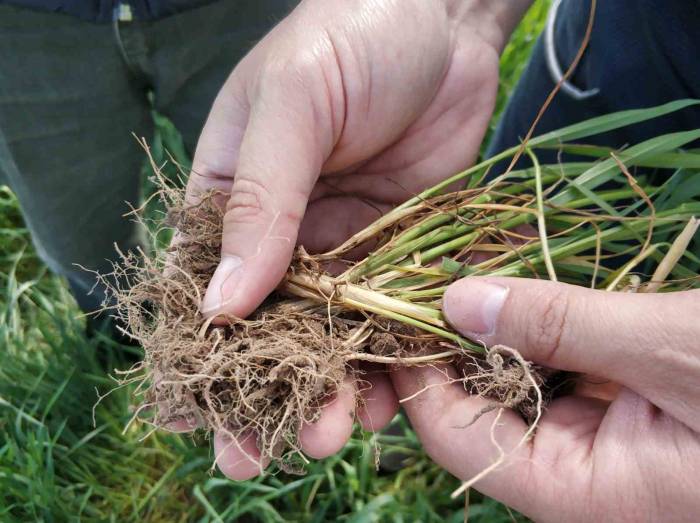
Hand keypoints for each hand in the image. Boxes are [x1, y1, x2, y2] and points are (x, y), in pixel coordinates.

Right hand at [183, 0, 529, 478]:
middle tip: (254, 457)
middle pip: (263, 327)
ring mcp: (342, 247)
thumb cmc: (352, 36)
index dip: (197, 354)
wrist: (444, 20)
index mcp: (230, 194)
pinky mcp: (397, 253)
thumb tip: (218, 303)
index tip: (194, 418)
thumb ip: (258, 200)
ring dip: (325, 389)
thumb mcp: (291, 104)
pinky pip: (386, 318)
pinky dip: (385, 360)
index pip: (199, 284)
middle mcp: (283, 230)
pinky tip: (385, 400)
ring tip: (329, 436)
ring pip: (326, 335)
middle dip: (261, 392)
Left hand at [392, 277, 699, 520]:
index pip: (452, 434)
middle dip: (452, 338)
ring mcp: (597, 440)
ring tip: (475, 265)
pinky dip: (539, 325)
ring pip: (513, 380)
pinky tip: (528, 284)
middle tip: (434, 269)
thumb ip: (561, 327)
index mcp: (576, 491)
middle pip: (476, 406)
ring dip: (495, 324)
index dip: (418, 368)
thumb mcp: (666, 351)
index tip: (396, 301)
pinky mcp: (618, 408)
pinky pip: (555, 367)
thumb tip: (457, 302)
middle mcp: (575, 473)